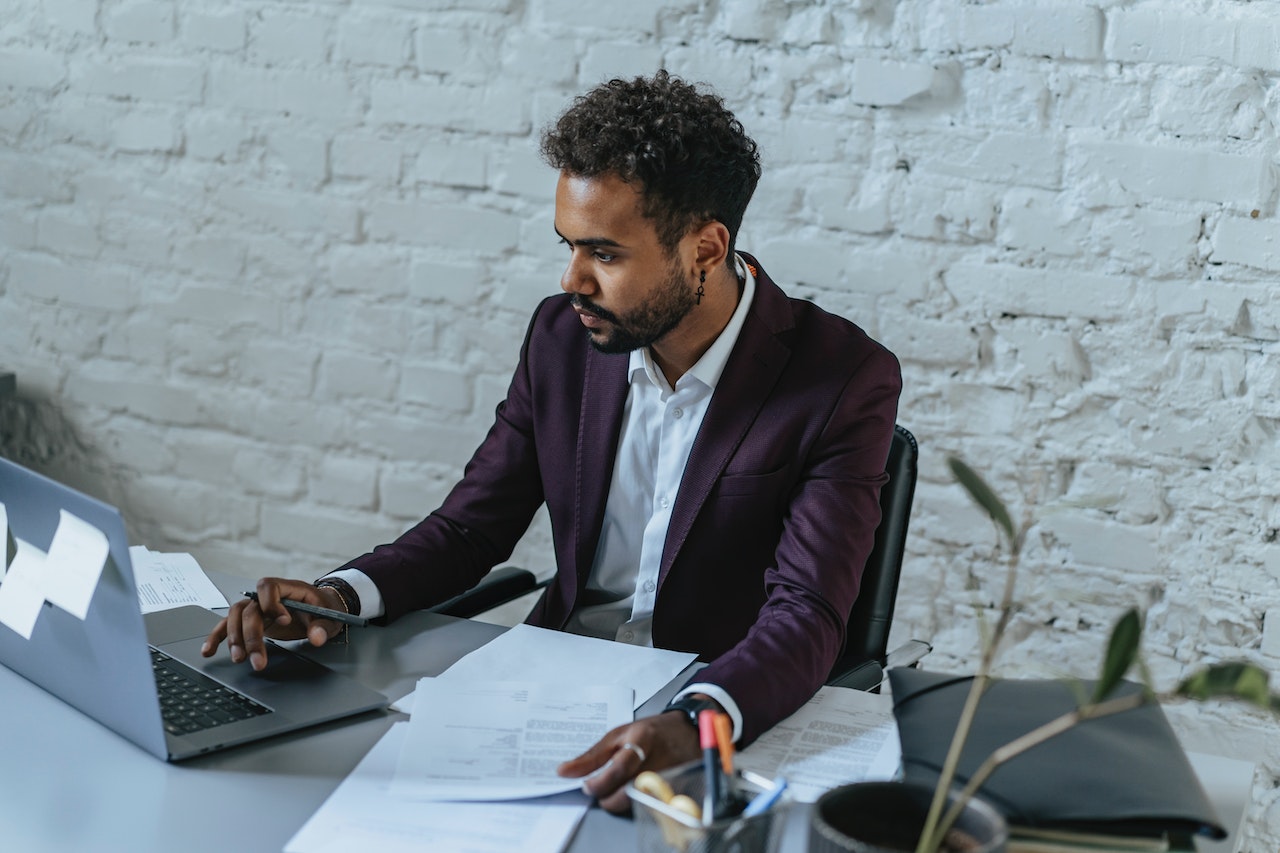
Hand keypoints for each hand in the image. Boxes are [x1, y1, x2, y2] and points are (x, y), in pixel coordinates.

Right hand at [201, 577, 345, 670]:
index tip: (283, 621)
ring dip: (233, 638)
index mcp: (287, 588)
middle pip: (249, 610)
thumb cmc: (325, 609)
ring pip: (235, 617)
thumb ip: (323, 627)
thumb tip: (316, 637)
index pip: (268, 586)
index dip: (271, 603)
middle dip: (251, 636)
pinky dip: (217, 637)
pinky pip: (228, 626)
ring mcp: (256, 609)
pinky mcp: (251, 621)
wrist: (321, 609)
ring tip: (238, 659)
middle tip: (257, 659)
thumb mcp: (330, 617)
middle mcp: (267, 597)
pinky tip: (208, 651)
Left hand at [557, 710, 700, 813]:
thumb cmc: (651, 731)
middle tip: (599, 788)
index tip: (587, 785)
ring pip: (636, 803)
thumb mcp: (618, 733)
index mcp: (642, 740)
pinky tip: (630, 790)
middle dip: (607, 797)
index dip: (599, 782)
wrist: (686, 731)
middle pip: (627, 792)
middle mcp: (658, 760)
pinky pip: (647, 805)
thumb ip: (592, 755)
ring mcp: (670, 778)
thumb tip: (564, 771)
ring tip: (615, 786)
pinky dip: (634, 801)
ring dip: (619, 799)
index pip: (619, 769)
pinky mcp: (674, 790)